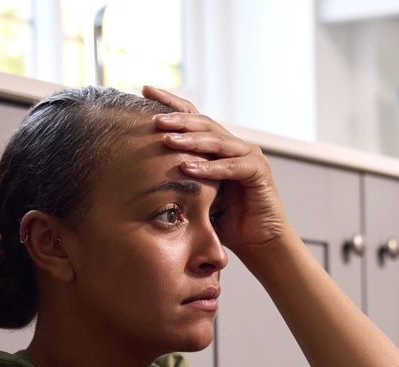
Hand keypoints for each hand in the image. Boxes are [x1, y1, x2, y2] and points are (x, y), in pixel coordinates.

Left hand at [142, 86, 291, 260]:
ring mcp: (249, 155)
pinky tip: (189, 168)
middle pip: (203, 122)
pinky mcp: (259, 171)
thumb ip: (177, 180)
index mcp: (217, 147)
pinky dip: (211, 167)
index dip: (170, 103)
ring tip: (167, 140)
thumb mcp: (195, 197)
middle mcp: (233, 145)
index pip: (192, 116)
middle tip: (153, 119)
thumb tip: (139, 172)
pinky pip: (233, 165)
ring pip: (217, 140)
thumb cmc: (226, 222)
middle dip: (177, 119)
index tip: (143, 91)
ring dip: (191, 140)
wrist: (259, 243)